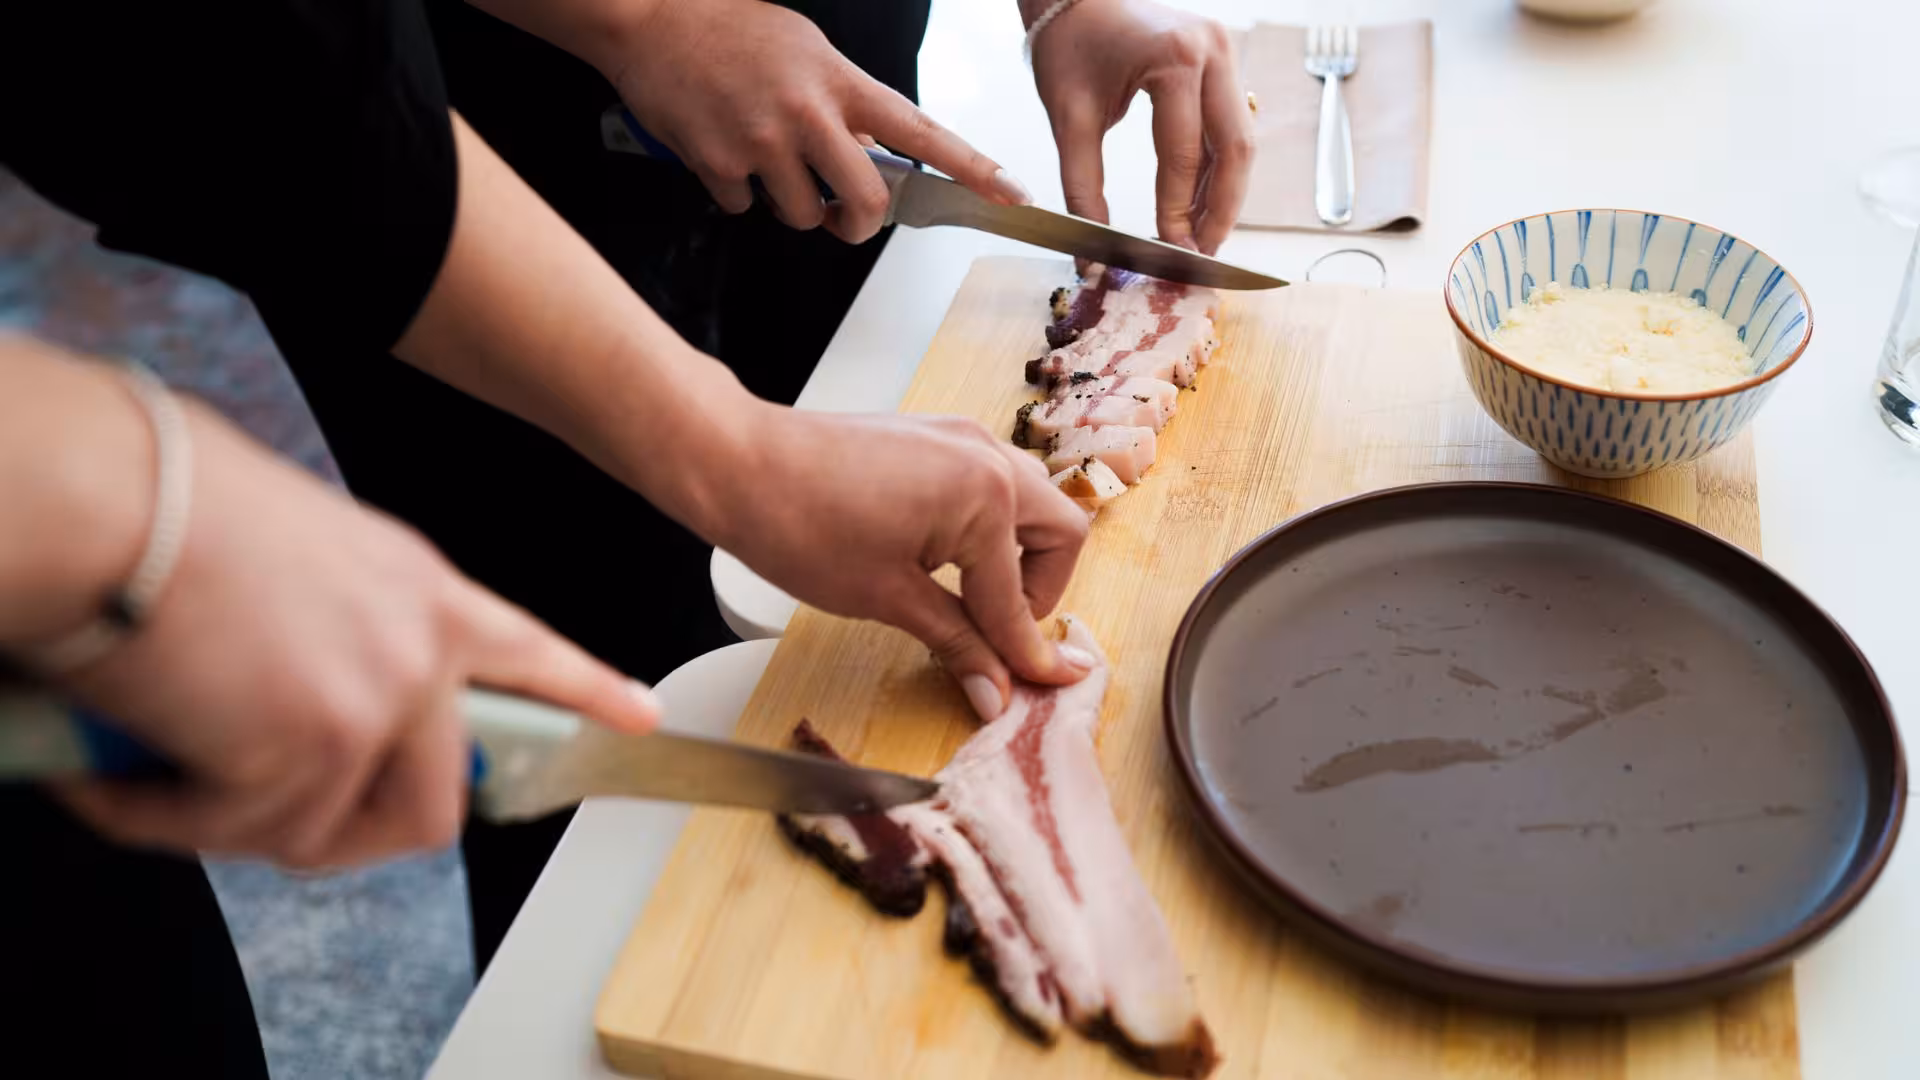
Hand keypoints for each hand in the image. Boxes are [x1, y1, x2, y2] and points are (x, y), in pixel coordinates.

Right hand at [39, 384, 656, 868]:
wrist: (112, 501)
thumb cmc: (170, 504)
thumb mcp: (301, 551)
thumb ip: (341, 625)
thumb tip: (297, 691)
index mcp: (423, 592)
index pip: (530, 653)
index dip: (587, 694)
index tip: (640, 717)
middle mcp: (420, 654)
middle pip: (432, 806)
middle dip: (343, 832)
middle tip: (262, 809)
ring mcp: (376, 708)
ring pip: (319, 835)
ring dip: (230, 819)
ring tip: (158, 763)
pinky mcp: (311, 755)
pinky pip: (238, 835)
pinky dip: (163, 815)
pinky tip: (116, 767)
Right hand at [587, 0, 1030, 242]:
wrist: (652, 19)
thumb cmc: (735, 32)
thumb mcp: (809, 52)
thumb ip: (846, 103)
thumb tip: (872, 155)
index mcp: (841, 83)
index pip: (922, 133)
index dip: (973, 169)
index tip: (1012, 194)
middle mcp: (808, 114)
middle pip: (864, 204)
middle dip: (856, 223)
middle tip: (840, 215)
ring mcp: (762, 142)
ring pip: (801, 216)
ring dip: (790, 206)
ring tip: (767, 160)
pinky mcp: (718, 164)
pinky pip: (745, 210)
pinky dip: (738, 193)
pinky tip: (724, 152)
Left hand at [710, 406, 1092, 720]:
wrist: (737, 465)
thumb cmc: (800, 525)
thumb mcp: (888, 599)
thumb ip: (957, 642)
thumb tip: (998, 691)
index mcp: (986, 496)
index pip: (1019, 596)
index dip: (1027, 652)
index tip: (1042, 686)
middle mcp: (988, 457)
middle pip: (1058, 533)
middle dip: (1040, 591)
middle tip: (1001, 636)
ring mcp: (962, 439)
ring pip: (1028, 503)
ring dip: (1016, 557)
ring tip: (971, 602)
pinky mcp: (936, 436)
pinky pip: (989, 484)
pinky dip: (986, 529)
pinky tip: (944, 562)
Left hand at [1028, 0, 1254, 253]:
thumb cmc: (1068, 46)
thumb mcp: (1068, 120)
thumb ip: (1082, 191)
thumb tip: (1092, 256)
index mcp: (1173, 59)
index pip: (1184, 155)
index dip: (1178, 213)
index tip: (1171, 255)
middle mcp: (1212, 51)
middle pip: (1235, 149)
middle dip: (1220, 211)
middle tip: (1201, 256)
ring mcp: (1224, 53)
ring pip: (1240, 140)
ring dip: (1223, 194)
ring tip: (1199, 238)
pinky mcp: (1223, 62)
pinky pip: (1229, 126)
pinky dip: (1215, 168)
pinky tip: (1196, 205)